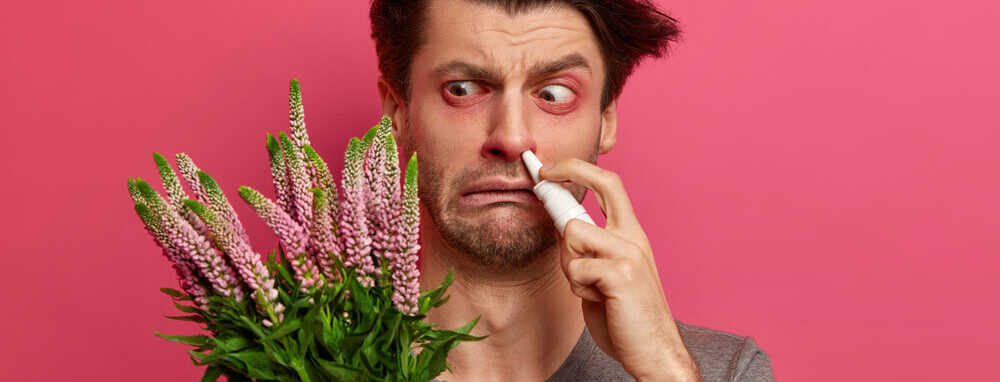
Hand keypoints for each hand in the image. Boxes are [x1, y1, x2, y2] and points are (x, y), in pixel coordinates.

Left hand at [539, 158, 700, 381]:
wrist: (654, 351)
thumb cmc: (626, 317)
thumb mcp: (604, 276)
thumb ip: (588, 251)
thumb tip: (560, 227)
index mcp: (632, 235)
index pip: (610, 186)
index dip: (577, 170)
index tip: (549, 168)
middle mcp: (634, 237)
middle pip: (605, 184)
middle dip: (570, 170)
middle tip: (543, 175)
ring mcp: (630, 253)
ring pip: (574, 233)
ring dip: (569, 265)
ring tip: (589, 289)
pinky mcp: (621, 274)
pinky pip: (576, 267)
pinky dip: (578, 287)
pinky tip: (598, 301)